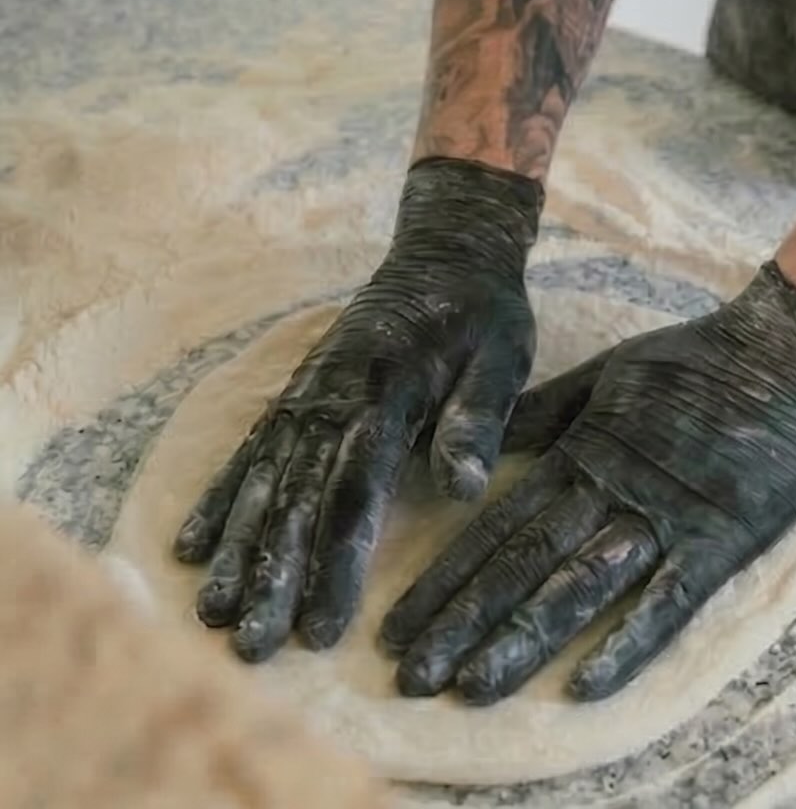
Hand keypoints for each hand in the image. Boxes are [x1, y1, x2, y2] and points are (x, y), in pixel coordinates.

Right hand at [173, 156, 541, 661]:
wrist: (447, 250)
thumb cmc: (484, 314)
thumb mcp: (503, 355)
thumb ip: (478, 418)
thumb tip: (463, 488)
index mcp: (389, 387)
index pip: (357, 487)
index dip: (336, 560)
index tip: (322, 630)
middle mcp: (333, 392)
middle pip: (298, 495)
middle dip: (272, 574)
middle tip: (252, 647)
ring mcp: (305, 392)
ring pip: (264, 479)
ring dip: (237, 548)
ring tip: (212, 615)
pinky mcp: (293, 393)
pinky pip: (249, 450)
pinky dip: (221, 498)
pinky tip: (191, 548)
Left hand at [377, 261, 795, 704]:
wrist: (794, 350)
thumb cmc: (701, 357)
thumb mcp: (612, 374)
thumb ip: (550, 415)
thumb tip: (483, 448)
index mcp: (585, 450)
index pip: (500, 525)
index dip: (446, 578)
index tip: (396, 628)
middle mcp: (614, 490)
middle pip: (526, 563)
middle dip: (465, 621)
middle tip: (411, 677)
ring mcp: (667, 517)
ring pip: (581, 587)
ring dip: (525, 638)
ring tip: (472, 687)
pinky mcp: (721, 539)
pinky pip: (668, 601)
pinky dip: (629, 643)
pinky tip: (586, 687)